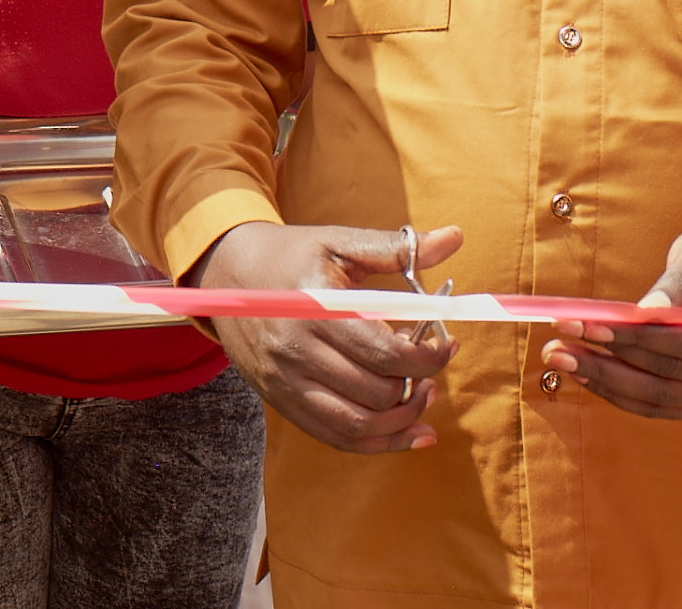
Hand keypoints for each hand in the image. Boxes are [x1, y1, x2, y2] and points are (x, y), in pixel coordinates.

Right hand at [193, 221, 461, 453]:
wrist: (227, 275)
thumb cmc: (292, 255)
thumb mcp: (339, 241)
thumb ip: (396, 247)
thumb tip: (454, 237)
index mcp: (316, 309)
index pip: (385, 352)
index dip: (428, 356)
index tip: (448, 343)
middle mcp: (297, 352)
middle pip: (375, 392)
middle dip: (419, 384)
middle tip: (434, 364)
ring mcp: (286, 383)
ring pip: (357, 425)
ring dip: (402, 420)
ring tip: (423, 395)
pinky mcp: (282, 402)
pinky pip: (334, 438)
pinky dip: (377, 444)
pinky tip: (408, 433)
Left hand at [543, 222, 681, 420]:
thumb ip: (679, 280)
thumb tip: (645, 312)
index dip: (634, 338)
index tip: (585, 325)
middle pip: (672, 377)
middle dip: (610, 363)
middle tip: (556, 346)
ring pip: (665, 399)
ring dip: (608, 384)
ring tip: (562, 360)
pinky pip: (666, 407)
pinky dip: (624, 394)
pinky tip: (589, 375)